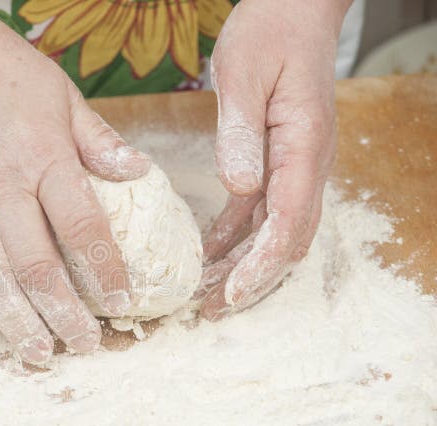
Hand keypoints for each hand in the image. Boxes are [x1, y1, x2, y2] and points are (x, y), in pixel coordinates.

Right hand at [0, 3, 149, 362]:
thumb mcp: (61, 93)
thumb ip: (98, 139)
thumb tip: (138, 173)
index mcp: (45, 159)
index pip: (84, 229)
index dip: (106, 271)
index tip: (121, 302)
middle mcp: (2, 186)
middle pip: (38, 266)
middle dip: (65, 314)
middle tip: (84, 347)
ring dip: (15, 320)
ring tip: (35, 353)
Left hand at [199, 0, 351, 319]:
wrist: (293, 12)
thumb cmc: (270, 32)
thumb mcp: (244, 73)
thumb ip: (240, 129)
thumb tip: (239, 185)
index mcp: (302, 145)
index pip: (288, 219)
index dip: (261, 263)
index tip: (232, 294)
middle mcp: (306, 164)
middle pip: (287, 238)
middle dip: (252, 279)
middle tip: (211, 310)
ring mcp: (294, 165)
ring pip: (275, 231)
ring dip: (243, 265)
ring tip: (205, 294)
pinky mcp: (276, 161)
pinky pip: (259, 210)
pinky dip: (236, 236)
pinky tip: (208, 253)